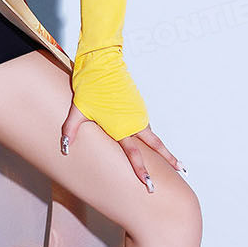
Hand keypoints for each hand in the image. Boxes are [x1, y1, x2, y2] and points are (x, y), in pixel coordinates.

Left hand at [60, 96, 187, 191]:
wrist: (103, 63)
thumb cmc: (90, 87)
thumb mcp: (78, 110)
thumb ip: (70, 131)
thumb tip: (64, 148)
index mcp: (121, 127)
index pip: (134, 154)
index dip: (142, 170)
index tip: (149, 183)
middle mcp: (135, 121)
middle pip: (156, 145)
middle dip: (170, 159)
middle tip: (183, 171)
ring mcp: (138, 113)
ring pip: (151, 135)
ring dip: (161, 148)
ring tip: (172, 161)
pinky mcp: (138, 106)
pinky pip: (145, 125)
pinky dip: (150, 136)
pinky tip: (148, 141)